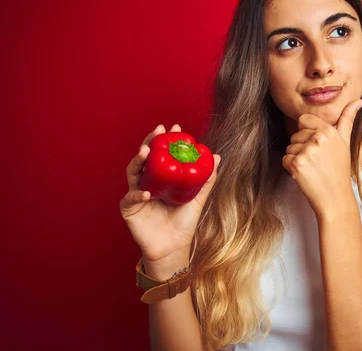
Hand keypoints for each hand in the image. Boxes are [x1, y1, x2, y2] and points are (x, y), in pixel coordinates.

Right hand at [120, 124, 220, 262]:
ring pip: (133, 172)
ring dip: (138, 161)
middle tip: (158, 131)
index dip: (166, 140)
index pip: (162, 154)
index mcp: (162, 178)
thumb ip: (206, 179)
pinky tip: (146, 192)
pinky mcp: (129, 208)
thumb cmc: (184, 223)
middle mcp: (147, 182)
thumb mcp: (198, 198)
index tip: (175, 128)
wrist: (173, 247)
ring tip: (146, 152)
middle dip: (150, 142)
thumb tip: (217, 157)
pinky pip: (130, 198)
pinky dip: (137, 193)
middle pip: (145, 157)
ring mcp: (137, 193)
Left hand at [282, 99, 361, 217]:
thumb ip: (348, 119)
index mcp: (328, 130)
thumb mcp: (345, 142)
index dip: (307, 134)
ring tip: (312, 168)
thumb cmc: (339, 170)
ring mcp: (307, 151)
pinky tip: (305, 175)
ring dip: (296, 158)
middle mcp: (318, 138)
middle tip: (317, 161)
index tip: (318, 147)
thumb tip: (359, 100)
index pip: (303, 120)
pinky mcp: (296, 164)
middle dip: (302, 147)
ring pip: (289, 147)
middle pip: (295, 135)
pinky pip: (285, 159)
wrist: (335, 198)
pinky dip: (291, 168)